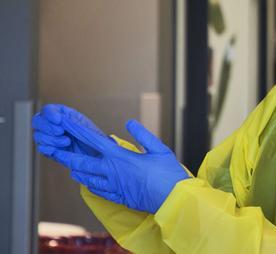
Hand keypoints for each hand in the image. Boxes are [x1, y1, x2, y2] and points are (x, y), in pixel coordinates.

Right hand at [32, 104, 104, 156]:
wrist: (97, 154)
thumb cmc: (93, 137)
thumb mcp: (84, 125)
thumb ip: (70, 120)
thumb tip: (59, 118)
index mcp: (62, 115)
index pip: (47, 110)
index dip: (50, 114)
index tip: (58, 120)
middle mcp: (53, 125)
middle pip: (37, 121)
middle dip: (48, 127)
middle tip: (61, 132)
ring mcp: (50, 137)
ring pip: (37, 135)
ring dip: (52, 139)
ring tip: (67, 142)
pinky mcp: (50, 150)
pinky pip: (41, 148)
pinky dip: (50, 149)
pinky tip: (60, 149)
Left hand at [43, 119, 188, 213]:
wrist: (172, 200)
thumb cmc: (169, 174)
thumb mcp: (159, 149)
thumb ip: (142, 135)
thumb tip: (129, 123)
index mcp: (121, 157)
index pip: (94, 141)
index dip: (79, 131)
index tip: (67, 124)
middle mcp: (112, 172)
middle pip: (83, 163)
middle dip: (67, 156)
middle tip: (55, 151)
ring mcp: (114, 186)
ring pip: (88, 179)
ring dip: (78, 171)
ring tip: (70, 167)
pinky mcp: (119, 197)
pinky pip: (99, 191)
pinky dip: (91, 185)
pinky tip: (88, 184)